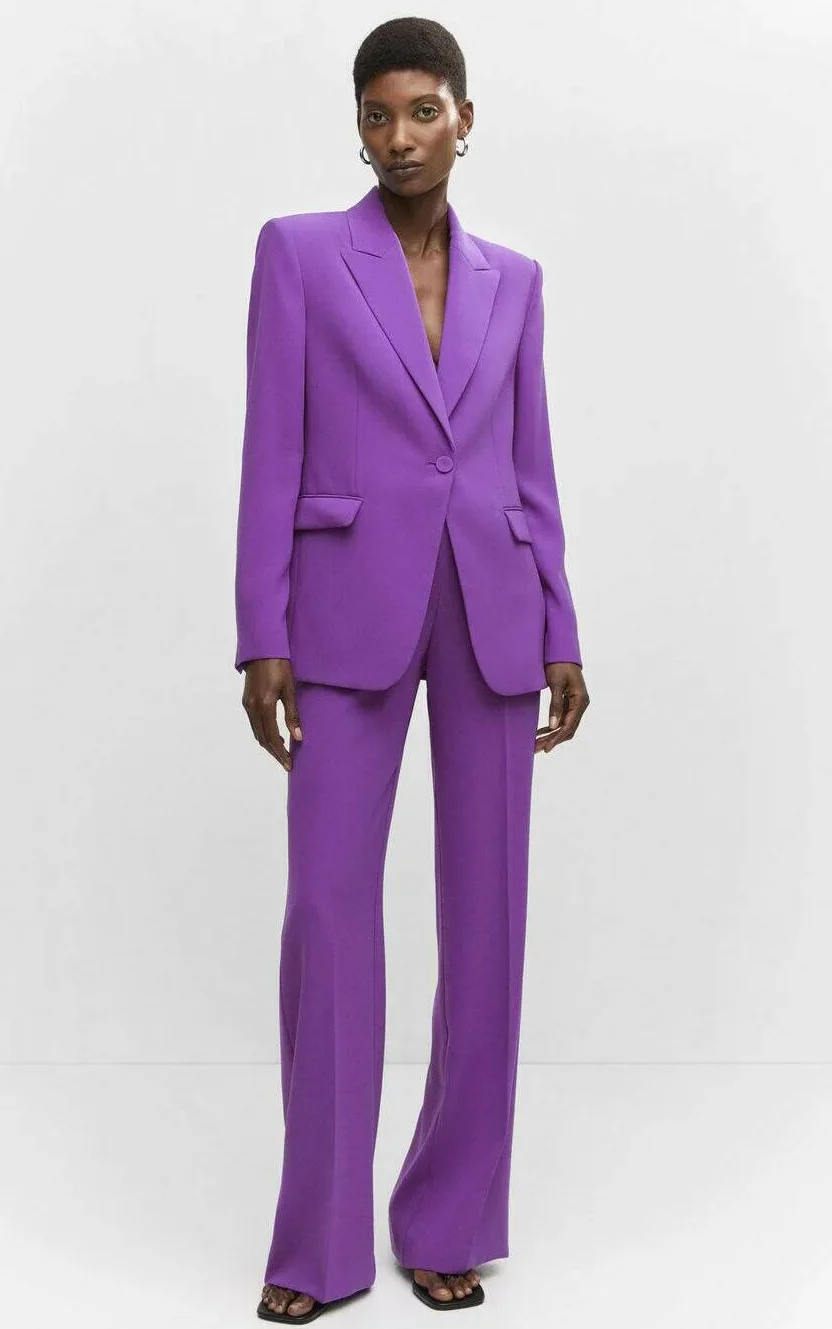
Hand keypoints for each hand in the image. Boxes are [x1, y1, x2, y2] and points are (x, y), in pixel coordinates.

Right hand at [241, 658, 302, 772]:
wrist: (262, 649)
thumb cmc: (280, 666)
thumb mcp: (290, 689)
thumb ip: (292, 715)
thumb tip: (298, 738)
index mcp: (264, 705)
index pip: (272, 737)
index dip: (281, 753)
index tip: (290, 764)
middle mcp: (252, 707)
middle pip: (262, 739)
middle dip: (274, 753)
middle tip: (287, 763)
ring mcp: (247, 704)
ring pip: (257, 733)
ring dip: (269, 744)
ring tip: (283, 752)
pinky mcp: (246, 701)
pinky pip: (254, 724)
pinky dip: (263, 734)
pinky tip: (275, 735)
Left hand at [535, 662, 588, 754]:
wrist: (562, 652)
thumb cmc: (559, 665)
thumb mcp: (555, 684)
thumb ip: (555, 705)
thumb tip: (553, 726)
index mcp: (580, 701)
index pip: (569, 725)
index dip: (557, 738)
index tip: (546, 748)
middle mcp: (581, 705)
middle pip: (567, 729)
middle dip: (552, 740)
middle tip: (536, 749)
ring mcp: (576, 704)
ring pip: (565, 726)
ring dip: (551, 735)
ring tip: (536, 744)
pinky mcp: (569, 702)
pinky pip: (562, 719)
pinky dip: (552, 727)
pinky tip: (541, 733)